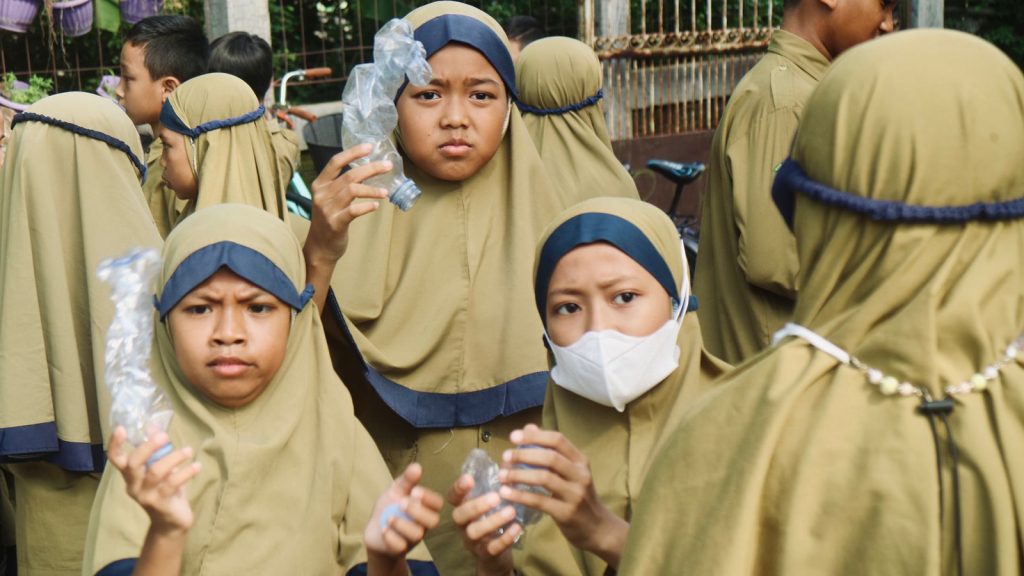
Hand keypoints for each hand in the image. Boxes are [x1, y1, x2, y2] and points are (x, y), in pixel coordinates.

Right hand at [106, 426, 200, 534]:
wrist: (170, 523)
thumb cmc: (165, 490)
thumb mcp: (159, 469)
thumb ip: (157, 451)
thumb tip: (154, 426)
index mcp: (130, 475)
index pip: (116, 459)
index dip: (115, 444)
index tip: (121, 428)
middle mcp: (133, 485)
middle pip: (134, 463)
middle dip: (148, 447)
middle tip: (165, 436)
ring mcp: (146, 496)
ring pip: (156, 472)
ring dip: (174, 458)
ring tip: (189, 450)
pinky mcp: (161, 504)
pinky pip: (173, 484)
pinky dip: (186, 472)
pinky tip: (197, 466)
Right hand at [304, 143, 391, 264]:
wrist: (320, 248)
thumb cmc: (329, 220)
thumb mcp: (329, 199)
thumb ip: (341, 185)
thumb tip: (367, 170)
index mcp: (320, 184)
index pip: (335, 162)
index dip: (352, 152)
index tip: (369, 146)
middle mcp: (322, 194)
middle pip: (349, 175)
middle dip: (371, 169)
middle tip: (387, 166)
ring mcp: (327, 209)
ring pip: (352, 191)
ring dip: (372, 189)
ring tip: (386, 192)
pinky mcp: (335, 223)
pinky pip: (353, 211)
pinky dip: (366, 206)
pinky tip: (376, 205)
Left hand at [364, 463, 442, 557]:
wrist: (375, 531)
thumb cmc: (390, 508)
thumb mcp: (396, 490)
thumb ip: (407, 480)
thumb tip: (417, 466)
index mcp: (425, 507)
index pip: (438, 503)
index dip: (429, 498)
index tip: (415, 491)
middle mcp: (423, 524)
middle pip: (433, 521)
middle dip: (418, 511)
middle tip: (401, 503)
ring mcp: (412, 538)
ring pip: (417, 534)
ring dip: (402, 524)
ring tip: (389, 517)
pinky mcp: (399, 549)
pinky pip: (400, 546)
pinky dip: (391, 537)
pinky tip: (384, 529)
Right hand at [447, 474, 516, 575]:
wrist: (495, 554)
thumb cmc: (492, 519)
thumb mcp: (493, 500)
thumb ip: (499, 481)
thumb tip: (509, 458)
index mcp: (463, 506)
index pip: (453, 496)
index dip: (458, 488)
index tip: (469, 478)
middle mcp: (463, 523)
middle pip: (459, 515)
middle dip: (476, 505)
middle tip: (496, 496)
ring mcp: (472, 540)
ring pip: (474, 532)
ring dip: (492, 521)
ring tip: (511, 511)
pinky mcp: (485, 554)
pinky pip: (491, 548)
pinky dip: (504, 538)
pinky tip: (517, 528)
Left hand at [498, 424, 627, 567]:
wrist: (598, 528)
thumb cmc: (578, 496)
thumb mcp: (570, 471)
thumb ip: (550, 450)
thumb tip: (529, 427)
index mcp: (580, 461)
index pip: (558, 440)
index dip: (534, 436)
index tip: (514, 437)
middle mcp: (580, 475)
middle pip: (550, 457)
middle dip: (524, 455)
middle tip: (505, 456)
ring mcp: (575, 494)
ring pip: (544, 478)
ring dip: (519, 475)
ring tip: (502, 475)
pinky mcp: (566, 513)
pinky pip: (539, 501)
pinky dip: (520, 495)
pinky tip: (506, 493)